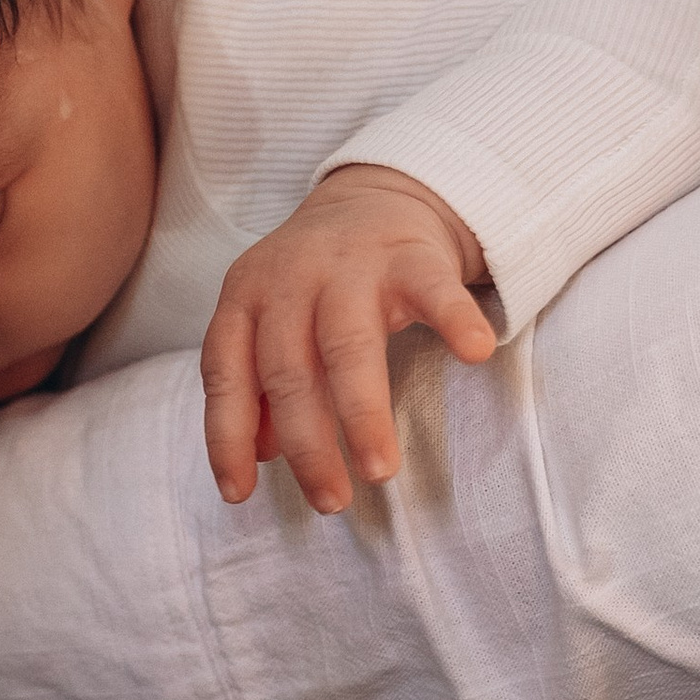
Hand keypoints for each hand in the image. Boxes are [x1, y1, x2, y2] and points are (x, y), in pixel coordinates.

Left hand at [199, 162, 497, 510]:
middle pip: (289, 371)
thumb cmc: (317, 283)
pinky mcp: (412, 256)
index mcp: (244, 297)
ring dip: (361, 414)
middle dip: (307, 444)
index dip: (227, 438)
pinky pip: (434, 291)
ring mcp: (352, 266)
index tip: (241, 495)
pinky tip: (474, 354)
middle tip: (330, 501)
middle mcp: (290, 279)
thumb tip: (261, 456)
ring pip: (348, 346)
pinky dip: (454, 322)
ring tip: (378, 471)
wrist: (375, 197)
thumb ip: (257, 382)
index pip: (225, 374)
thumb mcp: (269, 321)